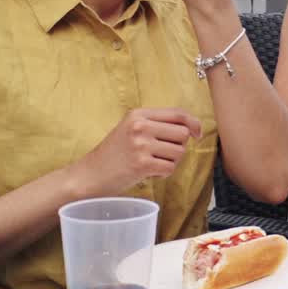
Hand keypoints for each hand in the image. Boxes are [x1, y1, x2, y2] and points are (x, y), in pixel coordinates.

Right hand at [71, 108, 202, 195]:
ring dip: (170, 161)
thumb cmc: (115, 153)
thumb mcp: (132, 129)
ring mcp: (140, 145)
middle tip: (161, 154)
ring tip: (152, 163)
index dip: (193, 123)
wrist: (90, 175)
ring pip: (179, 152)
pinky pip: (170, 168)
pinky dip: (164, 173)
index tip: (197, 133)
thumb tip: (192, 128)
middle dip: (178, 146)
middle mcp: (140, 126)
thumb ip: (157, 124)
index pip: (178, 113)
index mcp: (138, 114)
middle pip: (183, 134)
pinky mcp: (142, 164)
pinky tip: (149, 172)